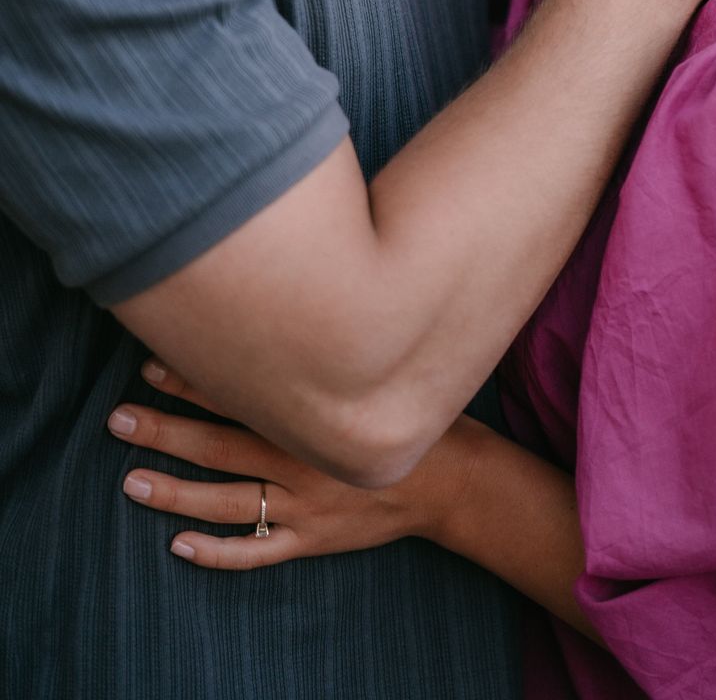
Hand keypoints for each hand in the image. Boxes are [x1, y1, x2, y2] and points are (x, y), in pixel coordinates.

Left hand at [107, 359, 474, 570]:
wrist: (455, 480)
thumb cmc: (415, 415)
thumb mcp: (382, 373)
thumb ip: (338, 348)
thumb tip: (297, 304)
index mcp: (316, 416)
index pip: (242, 394)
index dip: (194, 380)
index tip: (151, 366)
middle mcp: (304, 461)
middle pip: (221, 447)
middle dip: (166, 431)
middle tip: (118, 419)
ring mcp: (306, 506)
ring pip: (228, 502)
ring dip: (176, 492)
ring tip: (131, 481)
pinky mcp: (313, 540)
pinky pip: (258, 553)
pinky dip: (218, 554)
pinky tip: (180, 546)